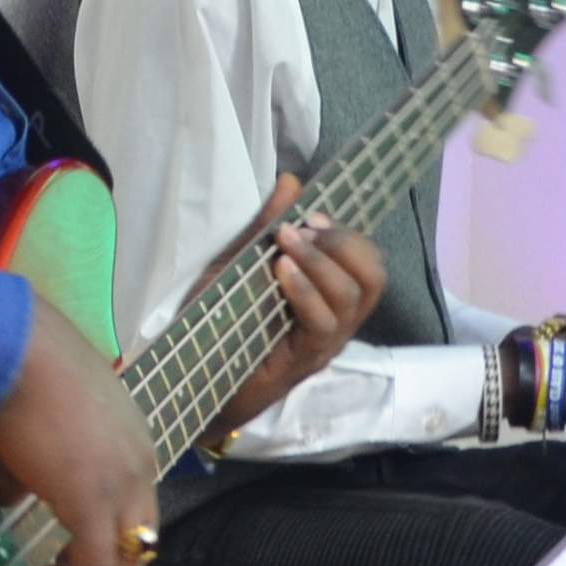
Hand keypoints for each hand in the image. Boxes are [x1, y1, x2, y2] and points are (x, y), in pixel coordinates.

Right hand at [0, 289, 168, 565]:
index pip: (136, 510)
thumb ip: (32, 466)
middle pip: (140, 542)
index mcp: (134, 444)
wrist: (19, 354)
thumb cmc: (26, 373)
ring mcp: (122, 487)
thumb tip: (7, 495)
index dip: (106, 539)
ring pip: (125, 562)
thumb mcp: (40, 423)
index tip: (69, 557)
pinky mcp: (94, 504)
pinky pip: (94, 565)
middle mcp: (141, 468)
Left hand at [198, 175, 388, 433]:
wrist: (193, 384)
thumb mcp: (239, 266)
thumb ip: (264, 228)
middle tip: (305, 227)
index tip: (312, 214)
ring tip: (286, 243)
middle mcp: (337, 322)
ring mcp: (324, 344)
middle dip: (343, 243)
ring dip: (321, 262)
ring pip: (350, 298)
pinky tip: (282, 273)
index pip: (367, 262)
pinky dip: (305, 291)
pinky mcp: (303, 361)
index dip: (349, 234)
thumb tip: (291, 180)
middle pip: (372, 278)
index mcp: (328, 298)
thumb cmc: (219, 325)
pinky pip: (321, 324)